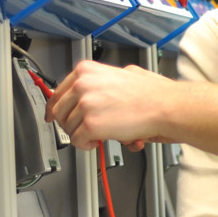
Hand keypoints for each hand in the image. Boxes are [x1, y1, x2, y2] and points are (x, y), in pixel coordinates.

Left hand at [45, 60, 171, 149]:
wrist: (164, 106)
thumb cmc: (151, 94)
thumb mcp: (122, 74)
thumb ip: (102, 81)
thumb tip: (91, 92)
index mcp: (87, 71)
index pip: (59, 91)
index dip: (55, 107)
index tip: (53, 114)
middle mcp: (83, 85)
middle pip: (58, 110)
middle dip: (69, 123)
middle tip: (82, 129)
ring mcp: (85, 105)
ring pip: (68, 128)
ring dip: (81, 135)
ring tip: (98, 134)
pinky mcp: (91, 125)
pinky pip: (78, 141)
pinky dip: (87, 145)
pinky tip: (99, 141)